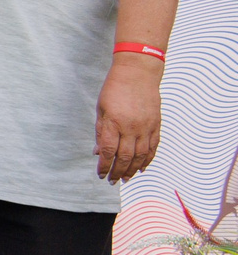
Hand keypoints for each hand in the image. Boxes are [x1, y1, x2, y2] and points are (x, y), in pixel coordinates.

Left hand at [96, 56, 163, 182]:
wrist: (138, 72)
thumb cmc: (114, 89)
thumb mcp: (100, 109)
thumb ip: (100, 132)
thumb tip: (98, 152)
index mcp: (113, 122)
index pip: (109, 151)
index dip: (104, 166)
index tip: (101, 175)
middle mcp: (131, 127)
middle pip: (125, 157)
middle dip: (118, 172)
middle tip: (113, 181)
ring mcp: (146, 126)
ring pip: (141, 155)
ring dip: (133, 169)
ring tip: (126, 178)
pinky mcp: (156, 124)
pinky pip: (153, 147)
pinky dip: (148, 159)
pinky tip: (142, 167)